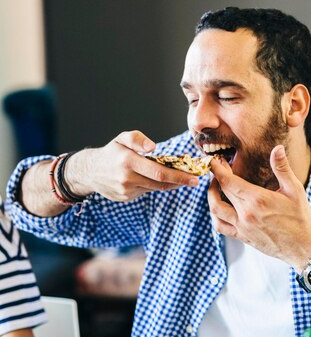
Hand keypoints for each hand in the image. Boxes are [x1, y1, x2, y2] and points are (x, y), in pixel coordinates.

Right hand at [66, 130, 199, 201]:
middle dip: (179, 181)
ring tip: (181, 177)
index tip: (194, 177)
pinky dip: (154, 185)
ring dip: (169, 183)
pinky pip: (146, 191)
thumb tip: (153, 147)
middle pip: (160, 182)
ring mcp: (127, 190)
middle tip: (194, 181)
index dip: (178, 176)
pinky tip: (158, 179)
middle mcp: (127, 178)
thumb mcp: (121, 138)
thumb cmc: (111, 152)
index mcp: (128, 161)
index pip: (159, 171)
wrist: (90, 171)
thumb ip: (137, 139)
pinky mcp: (126, 198)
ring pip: (155, 187)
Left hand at [207, 145, 310, 269]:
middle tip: (218, 168)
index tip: (215, 161)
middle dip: (216, 177)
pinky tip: (219, 207)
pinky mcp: (242, 237)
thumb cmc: (300, 217)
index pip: (229, 181)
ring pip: (215, 210)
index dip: (218, 169)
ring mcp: (242, 227)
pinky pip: (220, 226)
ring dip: (211, 196)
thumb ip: (282, 168)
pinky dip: (215, 216)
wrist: (302, 247)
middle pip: (221, 192)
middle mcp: (246, 214)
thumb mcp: (295, 190)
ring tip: (214, 186)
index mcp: (258, 199)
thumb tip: (277, 148)